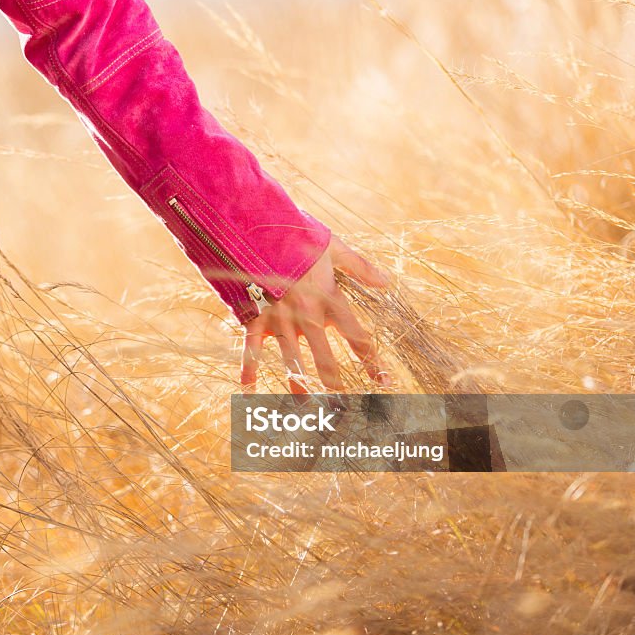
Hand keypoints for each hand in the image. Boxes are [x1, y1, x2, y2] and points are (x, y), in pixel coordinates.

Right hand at [241, 236, 390, 392]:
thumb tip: (387, 282)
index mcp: (330, 299)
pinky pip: (252, 346)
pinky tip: (248, 390)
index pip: (358, 337)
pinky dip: (248, 367)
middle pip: (325, 356)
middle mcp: (307, 314)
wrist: (260, 228)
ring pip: (291, 358)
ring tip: (307, 406)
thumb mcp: (334, 247)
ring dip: (298, 384)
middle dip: (335, 384)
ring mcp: (280, 318)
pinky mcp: (257, 316)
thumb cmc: (299, 237)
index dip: (372, 361)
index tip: (384, 382)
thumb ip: (361, 267)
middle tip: (344, 407)